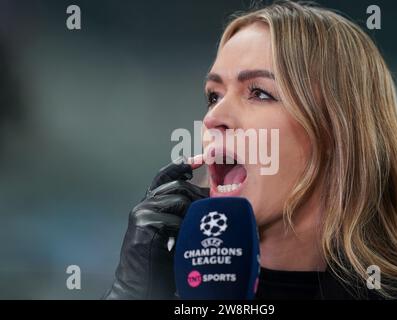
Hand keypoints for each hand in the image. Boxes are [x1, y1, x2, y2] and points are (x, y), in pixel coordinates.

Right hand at [103, 156, 207, 298]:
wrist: (139, 285)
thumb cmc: (160, 261)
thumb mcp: (174, 231)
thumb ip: (182, 213)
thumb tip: (206, 198)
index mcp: (151, 204)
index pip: (163, 176)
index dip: (179, 166)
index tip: (196, 160)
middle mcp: (145, 204)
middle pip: (178, 186)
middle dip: (198, 197)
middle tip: (209, 212)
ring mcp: (143, 212)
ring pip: (179, 201)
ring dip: (192, 217)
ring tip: (192, 233)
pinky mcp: (144, 223)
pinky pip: (175, 220)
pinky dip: (182, 233)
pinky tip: (178, 244)